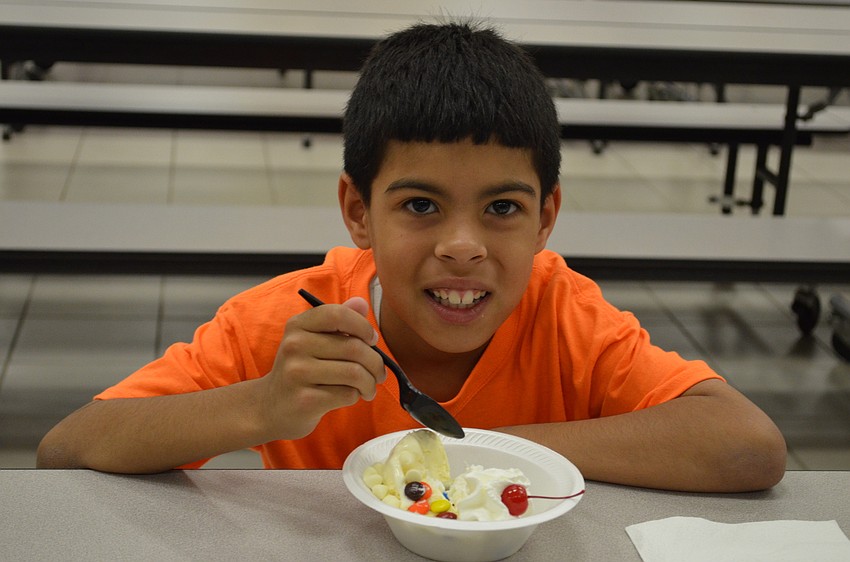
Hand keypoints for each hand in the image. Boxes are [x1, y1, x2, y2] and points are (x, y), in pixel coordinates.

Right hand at [260, 297, 385, 439]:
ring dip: (370, 383)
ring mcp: (297, 373)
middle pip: (354, 348)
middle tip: (378, 373)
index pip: (337, 314)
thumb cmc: (302, 369)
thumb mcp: (314, 340)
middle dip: (376, 363)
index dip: (362, 326)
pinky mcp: (304, 400)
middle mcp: (294, 345)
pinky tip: (352, 396)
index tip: (372, 340)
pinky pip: (347, 394)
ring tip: (369, 388)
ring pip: (355, 373)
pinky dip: (357, 396)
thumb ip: (340, 321)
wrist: (272, 406)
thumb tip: (361, 303)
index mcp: (298, 325)